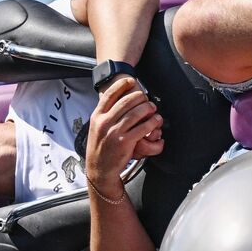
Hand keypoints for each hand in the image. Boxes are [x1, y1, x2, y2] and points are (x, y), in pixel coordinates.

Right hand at [86, 77, 164, 193]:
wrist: (99, 170)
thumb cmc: (100, 149)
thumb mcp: (96, 129)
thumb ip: (104, 115)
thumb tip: (113, 100)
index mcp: (97, 117)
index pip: (109, 95)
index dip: (121, 85)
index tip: (131, 81)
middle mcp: (104, 123)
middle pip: (125, 102)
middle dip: (138, 96)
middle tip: (146, 97)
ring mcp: (114, 133)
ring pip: (135, 113)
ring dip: (147, 108)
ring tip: (152, 108)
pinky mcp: (125, 142)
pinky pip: (142, 128)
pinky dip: (151, 122)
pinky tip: (155, 120)